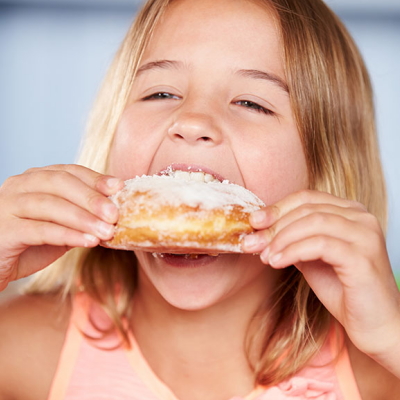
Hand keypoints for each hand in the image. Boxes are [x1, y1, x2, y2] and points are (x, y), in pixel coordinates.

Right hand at [0, 164, 123, 290]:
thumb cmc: (29, 243)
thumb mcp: (60, 225)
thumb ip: (81, 215)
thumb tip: (116, 212)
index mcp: (34, 179)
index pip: (68, 171)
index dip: (95, 178)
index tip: (119, 187)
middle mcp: (19, 186)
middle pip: (60, 183)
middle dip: (91, 197)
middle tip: (115, 214)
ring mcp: (7, 206)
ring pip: (50, 205)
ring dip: (83, 218)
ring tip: (107, 231)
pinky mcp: (3, 230)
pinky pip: (39, 229)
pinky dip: (68, 234)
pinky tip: (88, 241)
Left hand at [242, 190, 399, 373]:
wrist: (374, 325)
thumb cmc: (343, 289)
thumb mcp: (310, 257)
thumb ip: (292, 239)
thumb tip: (260, 230)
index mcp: (349, 212)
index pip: (306, 198)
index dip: (277, 207)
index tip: (253, 221)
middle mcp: (361, 217)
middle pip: (307, 208)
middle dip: (273, 225)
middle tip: (251, 242)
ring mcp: (365, 235)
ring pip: (313, 222)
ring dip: (281, 238)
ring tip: (264, 256)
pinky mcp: (363, 256)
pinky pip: (320, 244)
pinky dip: (293, 251)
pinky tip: (277, 262)